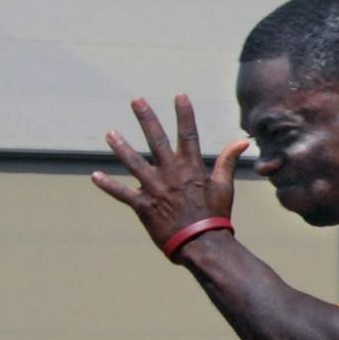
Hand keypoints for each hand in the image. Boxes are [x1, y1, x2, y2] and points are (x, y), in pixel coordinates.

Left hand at [91, 95, 250, 252]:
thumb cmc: (216, 216)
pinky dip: (108, 185)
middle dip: (146, 118)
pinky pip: (122, 193)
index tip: (179, 95)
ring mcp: (154, 188)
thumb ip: (228, 161)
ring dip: (120, 147)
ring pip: (133, 162)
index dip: (184, 114)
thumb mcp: (225, 187)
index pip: (188, 134)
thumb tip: (242, 142)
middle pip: (156, 140)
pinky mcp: (143, 205)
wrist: (203, 244)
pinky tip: (95, 176)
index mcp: (191, 168)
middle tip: (136, 100)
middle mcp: (170, 173)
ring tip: (110, 134)